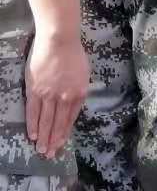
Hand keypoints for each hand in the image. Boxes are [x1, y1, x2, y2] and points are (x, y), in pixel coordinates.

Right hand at [25, 32, 87, 159]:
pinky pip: (33, 111)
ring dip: (44, 137)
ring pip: (46, 120)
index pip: (71, 118)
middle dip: (54, 140)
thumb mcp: (84, 74)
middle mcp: (65, 97)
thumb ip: (78, 89)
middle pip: (58, 123)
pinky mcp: (35, 91)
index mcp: (79, 93)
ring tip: (41, 150)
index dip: (65, 132)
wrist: (59, 41)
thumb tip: (73, 101)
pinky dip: (33, 124)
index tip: (61, 144)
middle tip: (50, 154)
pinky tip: (33, 135)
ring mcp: (49, 95)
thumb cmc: (74, 54)